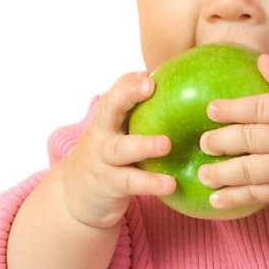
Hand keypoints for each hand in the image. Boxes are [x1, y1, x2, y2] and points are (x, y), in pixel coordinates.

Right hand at [58, 72, 176, 228]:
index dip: (129, 82)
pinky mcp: (109, 185)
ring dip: (143, 145)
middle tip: (149, 86)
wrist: (76, 195)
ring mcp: (103, 159)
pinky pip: (131, 182)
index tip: (148, 74)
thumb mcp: (120, 135)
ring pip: (121, 149)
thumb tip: (191, 94)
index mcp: (109, 118)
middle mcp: (102, 134)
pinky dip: (150, 183)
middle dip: (127, 94)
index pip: (116, 92)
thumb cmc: (112, 157)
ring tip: (166, 144)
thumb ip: (145, 117)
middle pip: (109, 109)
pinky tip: (171, 183)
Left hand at [196, 53, 268, 211]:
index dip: (233, 109)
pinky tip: (217, 199)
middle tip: (203, 143)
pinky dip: (237, 197)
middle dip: (223, 142)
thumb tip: (260, 59)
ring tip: (202, 174)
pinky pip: (260, 194)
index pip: (261, 108)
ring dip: (224, 174)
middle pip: (252, 139)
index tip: (210, 110)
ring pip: (252, 171)